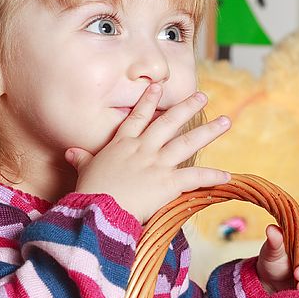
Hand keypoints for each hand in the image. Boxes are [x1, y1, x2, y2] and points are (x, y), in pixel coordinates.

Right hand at [66, 84, 231, 223]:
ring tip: (225, 121)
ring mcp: (158, 164)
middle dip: (187, 107)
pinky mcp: (169, 183)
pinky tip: (228, 175)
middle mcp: (143, 149)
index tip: (159, 86)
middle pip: (168, 123)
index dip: (149, 101)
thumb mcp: (85, 171)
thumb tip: (71, 152)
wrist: (100, 211)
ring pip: (187, 142)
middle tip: (202, 95)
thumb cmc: (90, 193)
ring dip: (208, 131)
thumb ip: (82, 159)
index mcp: (122, 145)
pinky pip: (195, 177)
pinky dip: (212, 176)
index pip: (138, 117)